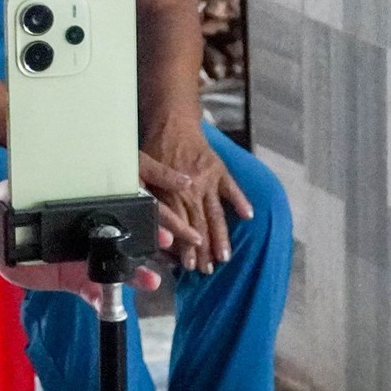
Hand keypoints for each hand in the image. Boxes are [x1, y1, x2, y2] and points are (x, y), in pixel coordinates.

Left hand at [0, 179, 170, 304]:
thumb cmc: (2, 209)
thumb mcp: (6, 194)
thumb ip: (14, 192)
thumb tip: (17, 190)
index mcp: (77, 206)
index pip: (111, 204)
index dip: (133, 207)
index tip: (151, 207)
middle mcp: (86, 232)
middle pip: (122, 236)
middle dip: (147, 240)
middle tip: (165, 241)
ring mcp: (82, 258)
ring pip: (115, 267)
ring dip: (135, 274)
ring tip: (151, 280)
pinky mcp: (73, 281)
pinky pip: (93, 293)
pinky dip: (104, 300)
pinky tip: (112, 305)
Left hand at [143, 125, 250, 273]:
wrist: (171, 120)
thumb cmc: (154, 147)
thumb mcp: (142, 171)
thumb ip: (148, 196)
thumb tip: (151, 224)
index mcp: (172, 191)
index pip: (181, 225)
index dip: (185, 247)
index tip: (189, 266)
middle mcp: (192, 188)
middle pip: (199, 224)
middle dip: (203, 250)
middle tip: (207, 270)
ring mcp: (208, 180)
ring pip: (216, 213)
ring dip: (221, 236)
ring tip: (225, 256)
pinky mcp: (219, 170)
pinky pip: (232, 188)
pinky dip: (240, 201)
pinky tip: (248, 215)